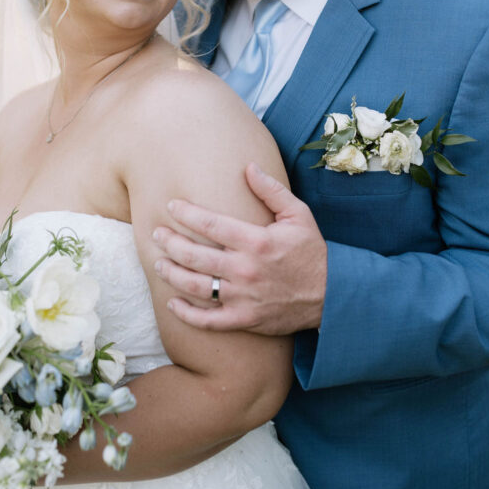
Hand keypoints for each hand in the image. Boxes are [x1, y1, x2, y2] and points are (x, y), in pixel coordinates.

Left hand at [153, 162, 326, 334]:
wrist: (332, 296)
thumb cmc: (312, 252)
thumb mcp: (298, 215)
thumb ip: (271, 190)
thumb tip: (248, 167)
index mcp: (257, 241)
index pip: (210, 224)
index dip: (186, 213)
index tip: (171, 206)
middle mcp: (246, 270)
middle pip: (194, 255)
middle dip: (169, 242)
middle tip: (156, 233)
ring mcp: (243, 298)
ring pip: (195, 286)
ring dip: (171, 273)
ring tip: (158, 263)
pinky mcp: (244, 320)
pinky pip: (208, 321)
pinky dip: (186, 313)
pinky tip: (173, 303)